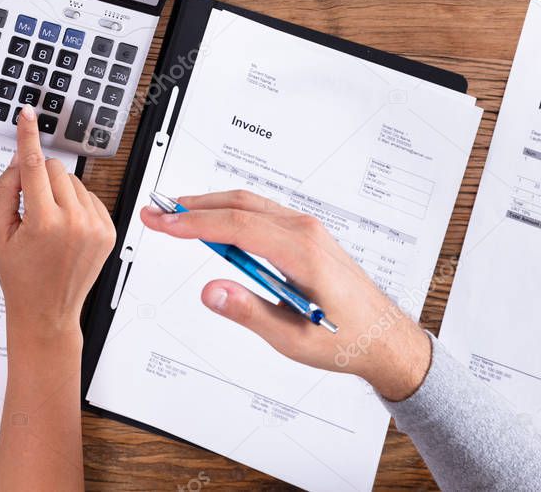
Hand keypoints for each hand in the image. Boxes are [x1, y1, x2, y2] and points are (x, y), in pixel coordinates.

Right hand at [0, 104, 115, 338]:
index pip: (32, 166)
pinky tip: (65, 229)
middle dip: (38, 180)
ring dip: (58, 193)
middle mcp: (75, 222)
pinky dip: (75, 205)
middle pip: (54, 169)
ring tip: (49, 225)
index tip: (28, 115)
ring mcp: (96, 227)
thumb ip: (6, 190)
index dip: (28, 136)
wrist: (48, 311)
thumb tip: (18, 160)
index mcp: (44, 223)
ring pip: (73, 181)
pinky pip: (90, 196)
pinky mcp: (109, 230)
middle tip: (30, 210)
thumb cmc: (21, 276)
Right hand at [141, 191, 432, 400]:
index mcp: (302, 252)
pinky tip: (212, 220)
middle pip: (238, 204)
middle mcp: (305, 232)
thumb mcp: (293, 337)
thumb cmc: (347, 337)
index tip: (162, 222)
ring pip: (248, 203)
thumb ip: (249, 312)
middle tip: (157, 213)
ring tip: (174, 213)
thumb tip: (211, 291)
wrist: (383, 336)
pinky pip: (260, 210)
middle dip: (192, 207)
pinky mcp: (305, 234)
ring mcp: (306, 229)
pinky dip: (228, 210)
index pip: (235, 225)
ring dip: (208, 204)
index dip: (192, 222)